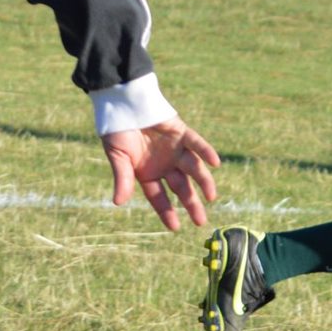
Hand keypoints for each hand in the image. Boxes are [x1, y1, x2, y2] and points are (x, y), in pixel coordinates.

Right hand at [102, 118, 219, 231]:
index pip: (159, 197)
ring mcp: (175, 149)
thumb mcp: (118, 157)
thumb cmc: (117, 131)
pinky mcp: (181, 132)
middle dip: (191, 203)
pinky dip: (206, 151)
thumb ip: (122, 178)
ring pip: (193, 168)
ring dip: (203, 182)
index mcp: (147, 174)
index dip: (167, 212)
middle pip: (181, 188)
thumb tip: (118, 203)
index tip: (175, 227)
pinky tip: (215, 163)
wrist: (123, 103)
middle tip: (201, 221)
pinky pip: (197, 143)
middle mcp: (164, 164)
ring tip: (211, 196)